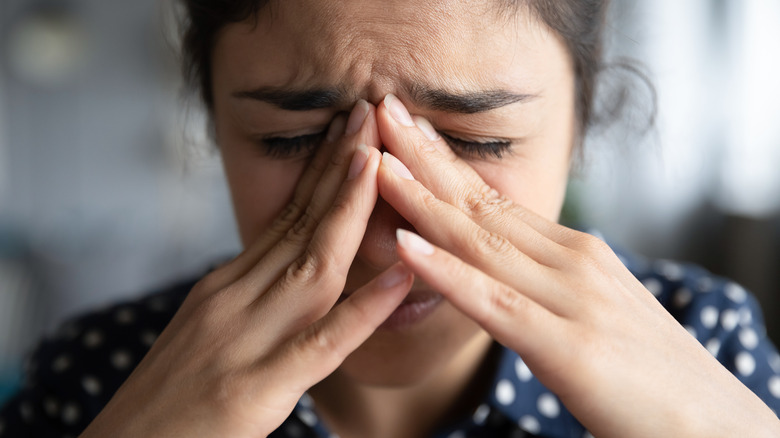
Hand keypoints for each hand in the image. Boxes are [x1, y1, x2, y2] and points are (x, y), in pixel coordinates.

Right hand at [80, 101, 412, 437]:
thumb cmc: (171, 396)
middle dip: (340, 168)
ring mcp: (245, 340)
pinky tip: (399, 275)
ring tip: (379, 161)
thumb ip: (251, 294)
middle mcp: (234, 299)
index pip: (285, 216)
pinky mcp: (256, 387)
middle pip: (299, 224)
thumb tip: (293, 262)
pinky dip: (363, 307)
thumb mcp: (208, 329)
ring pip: (311, 265)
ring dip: (348, 210)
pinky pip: (320, 342)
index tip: (352, 129)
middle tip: (370, 113)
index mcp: (227, 285)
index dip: (323, 170)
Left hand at [374, 95, 779, 437]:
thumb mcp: (593, 310)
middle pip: (481, 204)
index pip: (495, 201)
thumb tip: (502, 266)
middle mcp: (572, 262)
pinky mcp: (569, 346)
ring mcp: (572, 299)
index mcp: (574, 254)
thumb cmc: (648, 374)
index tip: (406, 131)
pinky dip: (446, 271)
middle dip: (424, 158)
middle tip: (380, 111)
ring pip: (480, 241)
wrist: (715, 424)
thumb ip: (547, 284)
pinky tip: (405, 244)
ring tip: (376, 163)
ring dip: (421, 200)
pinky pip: (494, 301)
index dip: (445, 164)